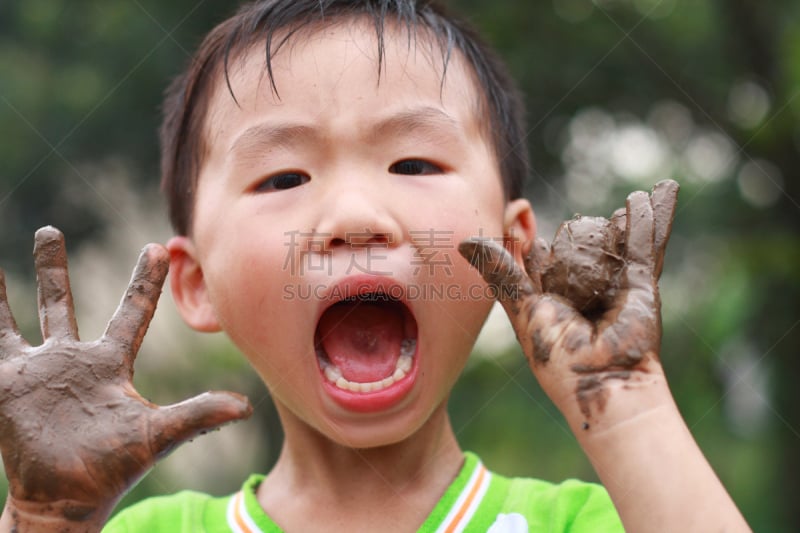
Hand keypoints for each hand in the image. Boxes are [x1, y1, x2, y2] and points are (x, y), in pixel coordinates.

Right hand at [0, 227, 251, 528]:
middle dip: (51, 266)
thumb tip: (249, 407)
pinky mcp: (8, 382)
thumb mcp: (158, 433)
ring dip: (16, 282)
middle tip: (49, 229)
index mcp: (109, 364)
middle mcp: (73, 359)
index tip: (156, 246)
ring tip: (8, 245)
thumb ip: (199, 415)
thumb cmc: (113, 468)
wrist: (66, 498)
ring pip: (26, 314)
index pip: (130, 312)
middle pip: (61, 302)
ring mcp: (38, 368)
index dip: (143, 281)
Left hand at [459, 180, 678, 425]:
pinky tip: (656, 194)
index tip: (519, 209)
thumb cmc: (557, 356)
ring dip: (628, 219)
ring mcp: (612, 287)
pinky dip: (652, 221)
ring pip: (618, 244)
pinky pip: (645, 246)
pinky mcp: (641, 286)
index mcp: (546, 296)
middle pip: (579, 248)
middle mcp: (580, 290)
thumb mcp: (522, 309)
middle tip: (577, 215)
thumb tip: (464, 243)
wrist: (603, 384)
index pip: (536, 257)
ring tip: (635, 196)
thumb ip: (501, 272)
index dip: (525, 235)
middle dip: (580, 230)